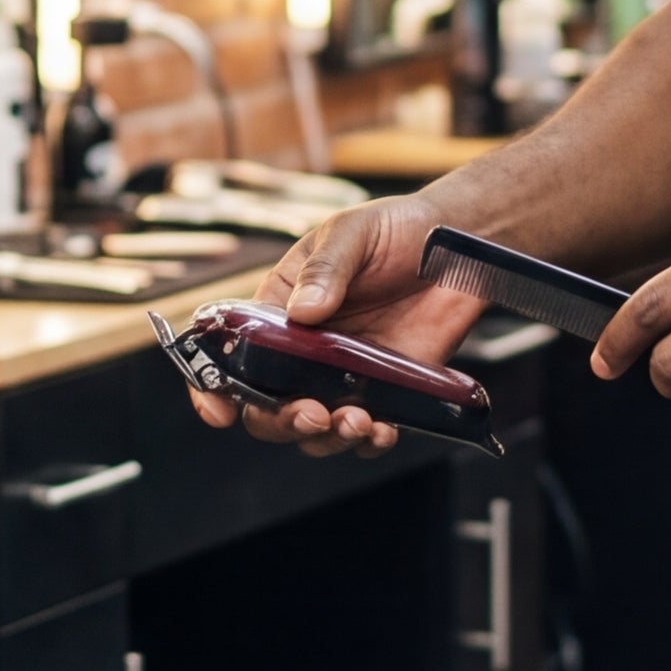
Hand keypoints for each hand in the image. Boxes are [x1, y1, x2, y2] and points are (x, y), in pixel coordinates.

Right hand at [184, 197, 485, 454]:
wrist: (460, 246)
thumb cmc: (395, 229)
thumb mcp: (351, 234)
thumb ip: (326, 270)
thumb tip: (303, 312)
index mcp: (278, 312)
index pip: (227, 356)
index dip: (211, 389)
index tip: (219, 412)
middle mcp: (303, 353)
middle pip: (267, 408)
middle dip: (281, 422)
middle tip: (312, 414)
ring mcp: (342, 378)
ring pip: (315, 432)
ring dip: (328, 439)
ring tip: (357, 421)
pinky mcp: (386, 393)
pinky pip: (367, 432)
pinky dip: (370, 441)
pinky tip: (383, 431)